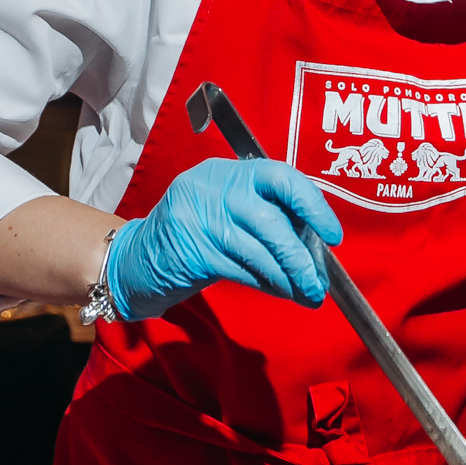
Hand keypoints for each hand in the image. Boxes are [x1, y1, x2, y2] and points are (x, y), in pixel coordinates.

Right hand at [107, 157, 342, 320]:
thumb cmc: (192, 238)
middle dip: (301, 255)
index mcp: (227, 171)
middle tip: (319, 281)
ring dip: (288, 276)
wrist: (134, 260)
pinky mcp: (191, 249)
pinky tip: (281, 292)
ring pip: (259, 249)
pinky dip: (266, 284)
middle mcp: (211, 187)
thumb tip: (315, 243)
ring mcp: (197, 217)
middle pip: (271, 220)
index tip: (332, 233)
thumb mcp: (226, 212)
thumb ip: (265, 216)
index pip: (280, 177)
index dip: (312, 205)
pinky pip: (241, 269)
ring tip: (306, 293)